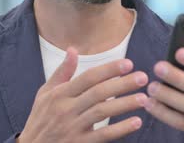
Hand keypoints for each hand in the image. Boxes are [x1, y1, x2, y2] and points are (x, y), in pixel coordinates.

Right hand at [17, 47, 148, 142]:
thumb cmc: (40, 120)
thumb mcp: (45, 94)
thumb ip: (62, 73)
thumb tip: (73, 50)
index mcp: (59, 94)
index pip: (88, 77)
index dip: (108, 69)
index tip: (128, 64)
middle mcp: (66, 109)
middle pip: (98, 92)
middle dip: (122, 84)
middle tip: (143, 77)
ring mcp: (73, 128)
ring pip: (103, 112)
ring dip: (125, 104)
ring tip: (144, 98)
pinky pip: (103, 136)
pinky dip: (120, 129)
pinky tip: (136, 122)